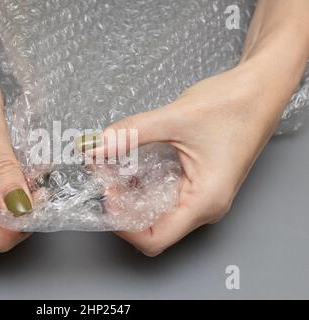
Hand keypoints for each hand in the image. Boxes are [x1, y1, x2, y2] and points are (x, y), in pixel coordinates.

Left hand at [100, 60, 303, 255]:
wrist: (261, 89)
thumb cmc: (233, 105)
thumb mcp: (174, 118)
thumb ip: (132, 133)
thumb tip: (98, 145)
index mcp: (205, 201)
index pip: (154, 239)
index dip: (124, 225)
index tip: (107, 194)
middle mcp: (204, 206)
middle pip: (153, 227)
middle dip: (123, 206)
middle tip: (104, 176)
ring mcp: (202, 196)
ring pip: (157, 212)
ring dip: (131, 194)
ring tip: (112, 167)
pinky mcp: (198, 183)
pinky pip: (165, 196)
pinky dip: (143, 184)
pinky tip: (129, 164)